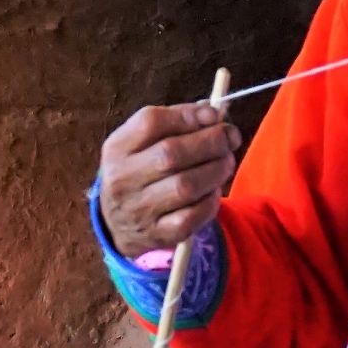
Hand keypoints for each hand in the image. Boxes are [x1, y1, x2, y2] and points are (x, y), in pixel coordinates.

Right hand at [98, 100, 241, 258]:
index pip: (150, 122)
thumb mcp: (143, 142)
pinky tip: (213, 190)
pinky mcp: (158, 234)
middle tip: (230, 138)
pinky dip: (211, 199)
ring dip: (216, 169)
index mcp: (117, 148)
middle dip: (211, 142)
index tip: (214, 115)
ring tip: (226, 162)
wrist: (119, 224)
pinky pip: (193, 215)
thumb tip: (213, 113)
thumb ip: (176, 122)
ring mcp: (139, 209)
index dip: (188, 115)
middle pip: (170, 154)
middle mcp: (122, 179)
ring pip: (185, 185)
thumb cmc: (141, 172)